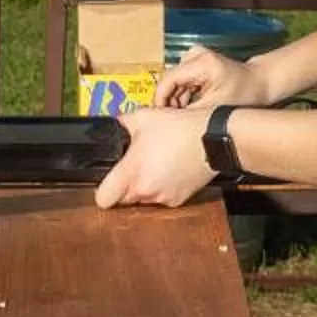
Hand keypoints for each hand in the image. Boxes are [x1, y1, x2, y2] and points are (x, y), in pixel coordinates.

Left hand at [92, 103, 214, 209]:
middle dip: (126, 185)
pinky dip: (163, 188)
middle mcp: (146, 190)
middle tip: (136, 165)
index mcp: (132, 172)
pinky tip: (171, 170)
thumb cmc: (181, 128)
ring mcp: (164, 197)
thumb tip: (116, 124)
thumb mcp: (145, 117)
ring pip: (143, 199)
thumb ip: (123, 123)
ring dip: (146, 186)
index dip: (103, 190)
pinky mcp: (179, 199)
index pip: (104, 199)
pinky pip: (162, 198)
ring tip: (157, 164)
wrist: (213, 138)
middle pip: (123, 199)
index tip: (108, 181)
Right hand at [153, 45, 271, 110]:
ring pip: (173, 82)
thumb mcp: (216, 107)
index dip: (159, 101)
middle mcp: (195, 55)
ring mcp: (195, 56)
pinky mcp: (196, 61)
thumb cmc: (245, 92)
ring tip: (183, 117)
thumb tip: (167, 121)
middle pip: (169, 81)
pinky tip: (189, 109)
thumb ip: (189, 113)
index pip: (167, 80)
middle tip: (172, 122)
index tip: (159, 118)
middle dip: (169, 102)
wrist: (260, 82)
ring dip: (176, 100)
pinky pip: (181, 80)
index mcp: (201, 62)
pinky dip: (182, 96)